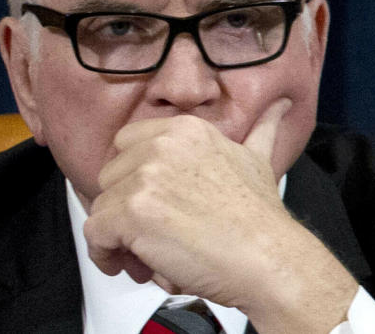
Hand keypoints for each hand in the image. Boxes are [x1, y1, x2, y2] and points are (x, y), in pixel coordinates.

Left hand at [83, 99, 356, 331]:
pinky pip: (95, 232)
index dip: (133, 177)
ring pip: (102, 207)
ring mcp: (145, 178)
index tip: (148, 201)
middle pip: (111, 176)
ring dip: (119, 236)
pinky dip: (104, 254)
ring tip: (150, 257)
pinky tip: (129, 266)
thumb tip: (279, 107)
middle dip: (124, 208)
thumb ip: (260, 131)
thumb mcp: (259, 160)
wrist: (269, 259)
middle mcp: (162, 146)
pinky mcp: (132, 212)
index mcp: (185, 130)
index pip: (128, 144)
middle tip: (150, 235)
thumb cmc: (261, 221)